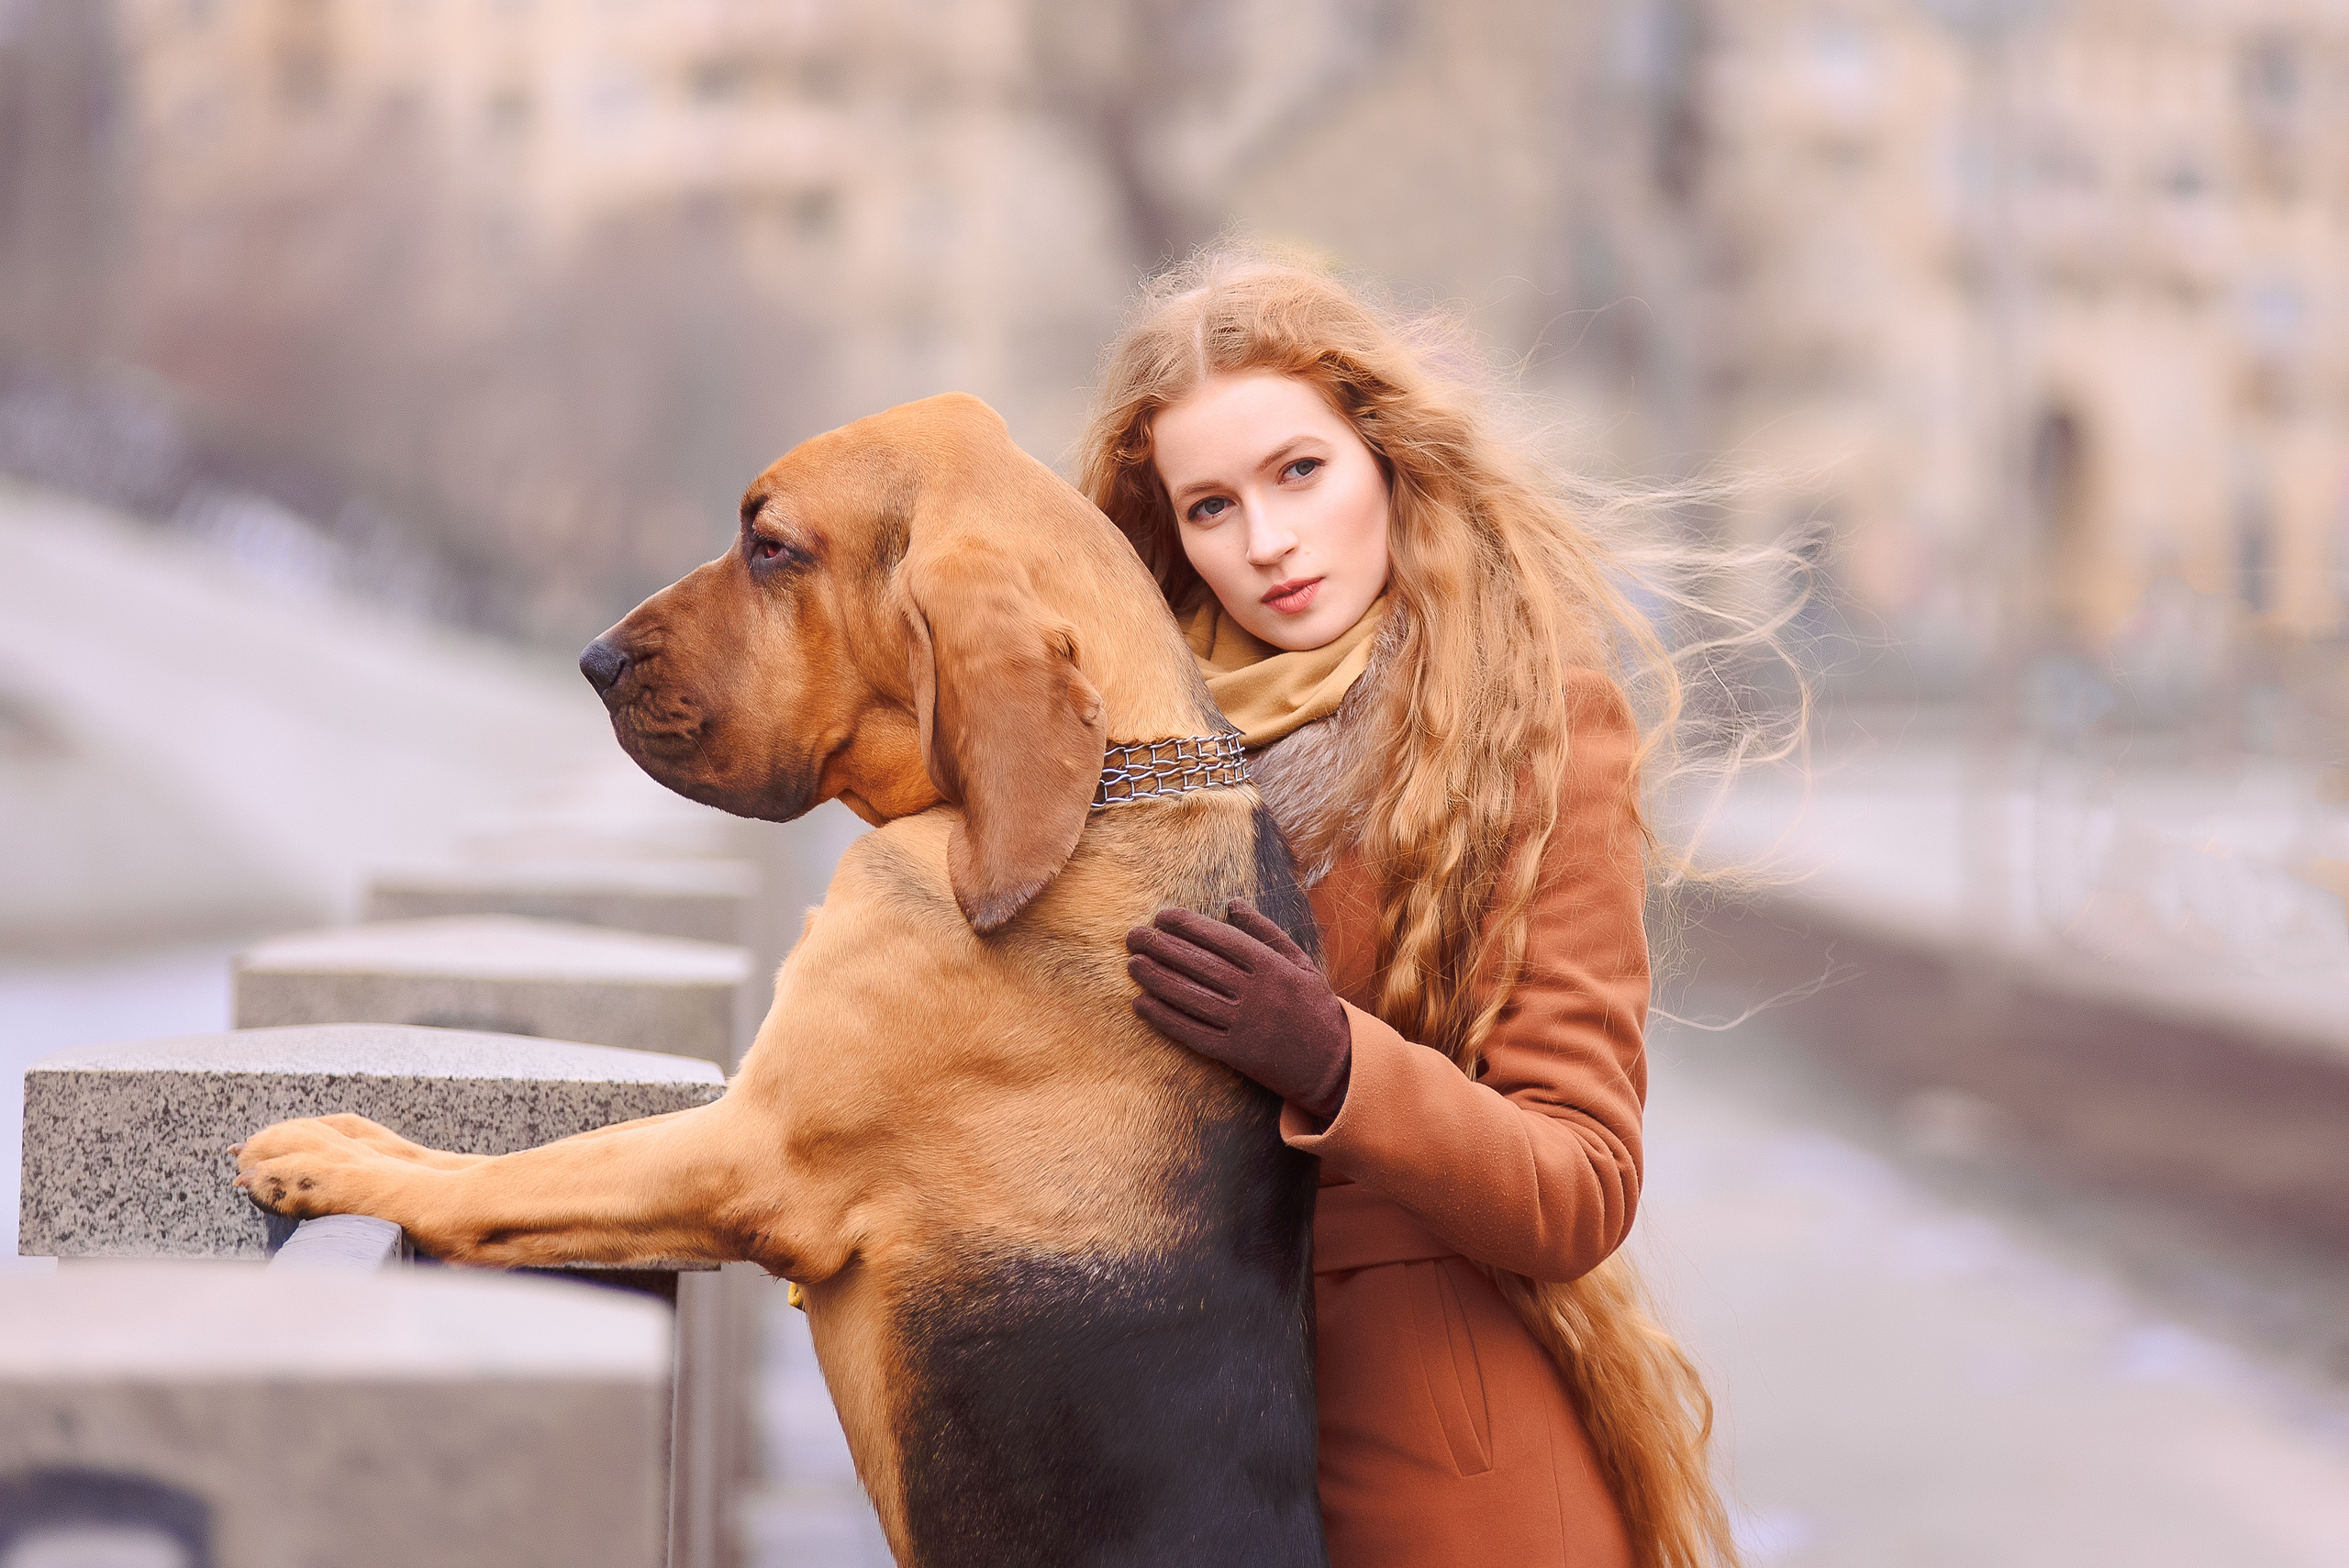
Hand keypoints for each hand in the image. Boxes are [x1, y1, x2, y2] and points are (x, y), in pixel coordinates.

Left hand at [1125, 898, 1351, 1121]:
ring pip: (1191, 997)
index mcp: (1273, 967)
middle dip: (1162, 947)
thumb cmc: (1315, 1007)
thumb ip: (1265, 932)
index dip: (1188, 926)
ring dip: (1157, 979)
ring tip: (1133, 964)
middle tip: (1134, 935)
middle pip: (1200, 965)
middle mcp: (1257, 993)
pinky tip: (1141, 1005)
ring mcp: (1244, 1025)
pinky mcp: (1235, 1054)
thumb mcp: (1301, 962)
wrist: (1334, 1064)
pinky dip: (1164, 1018)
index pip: (1221, 939)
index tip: (1161, 916)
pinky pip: (1192, 1033)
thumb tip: (1231, 903)